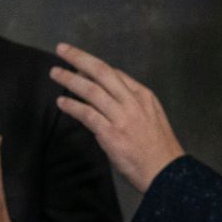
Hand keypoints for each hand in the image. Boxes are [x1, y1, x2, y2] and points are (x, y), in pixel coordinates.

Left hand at [49, 43, 184, 192]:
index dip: (94, 65)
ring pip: (91, 90)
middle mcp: (133, 101)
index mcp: (143, 96)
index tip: (79, 62)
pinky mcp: (111, 133)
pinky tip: (61, 102)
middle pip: (102, 72)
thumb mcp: (151, 118)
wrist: (167, 172)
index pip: (115, 73)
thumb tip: (107, 99)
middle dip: (79, 58)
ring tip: (55, 73)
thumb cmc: (157, 150)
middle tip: (62, 49)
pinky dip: (72, 106)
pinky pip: (87, 114)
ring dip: (70, 79)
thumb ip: (131, 106)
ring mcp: (122, 116)